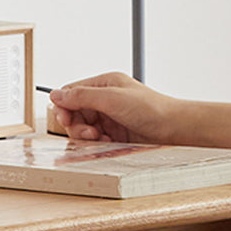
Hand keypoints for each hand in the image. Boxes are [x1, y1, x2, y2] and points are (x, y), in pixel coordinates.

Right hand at [49, 72, 176, 143]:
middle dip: (77, 126)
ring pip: (83, 129)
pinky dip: (97, 145)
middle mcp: (105, 100)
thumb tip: (55, 95)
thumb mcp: (112, 98)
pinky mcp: (115, 135)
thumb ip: (82, 96)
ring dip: (87, 137)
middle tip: (90, 135)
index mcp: (103, 85)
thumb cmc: (150, 109)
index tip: (65, 120)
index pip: (71, 93)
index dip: (64, 107)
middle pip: (75, 114)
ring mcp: (110, 118)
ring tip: (101, 140)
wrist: (174, 129)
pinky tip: (108, 145)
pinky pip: (96, 141)